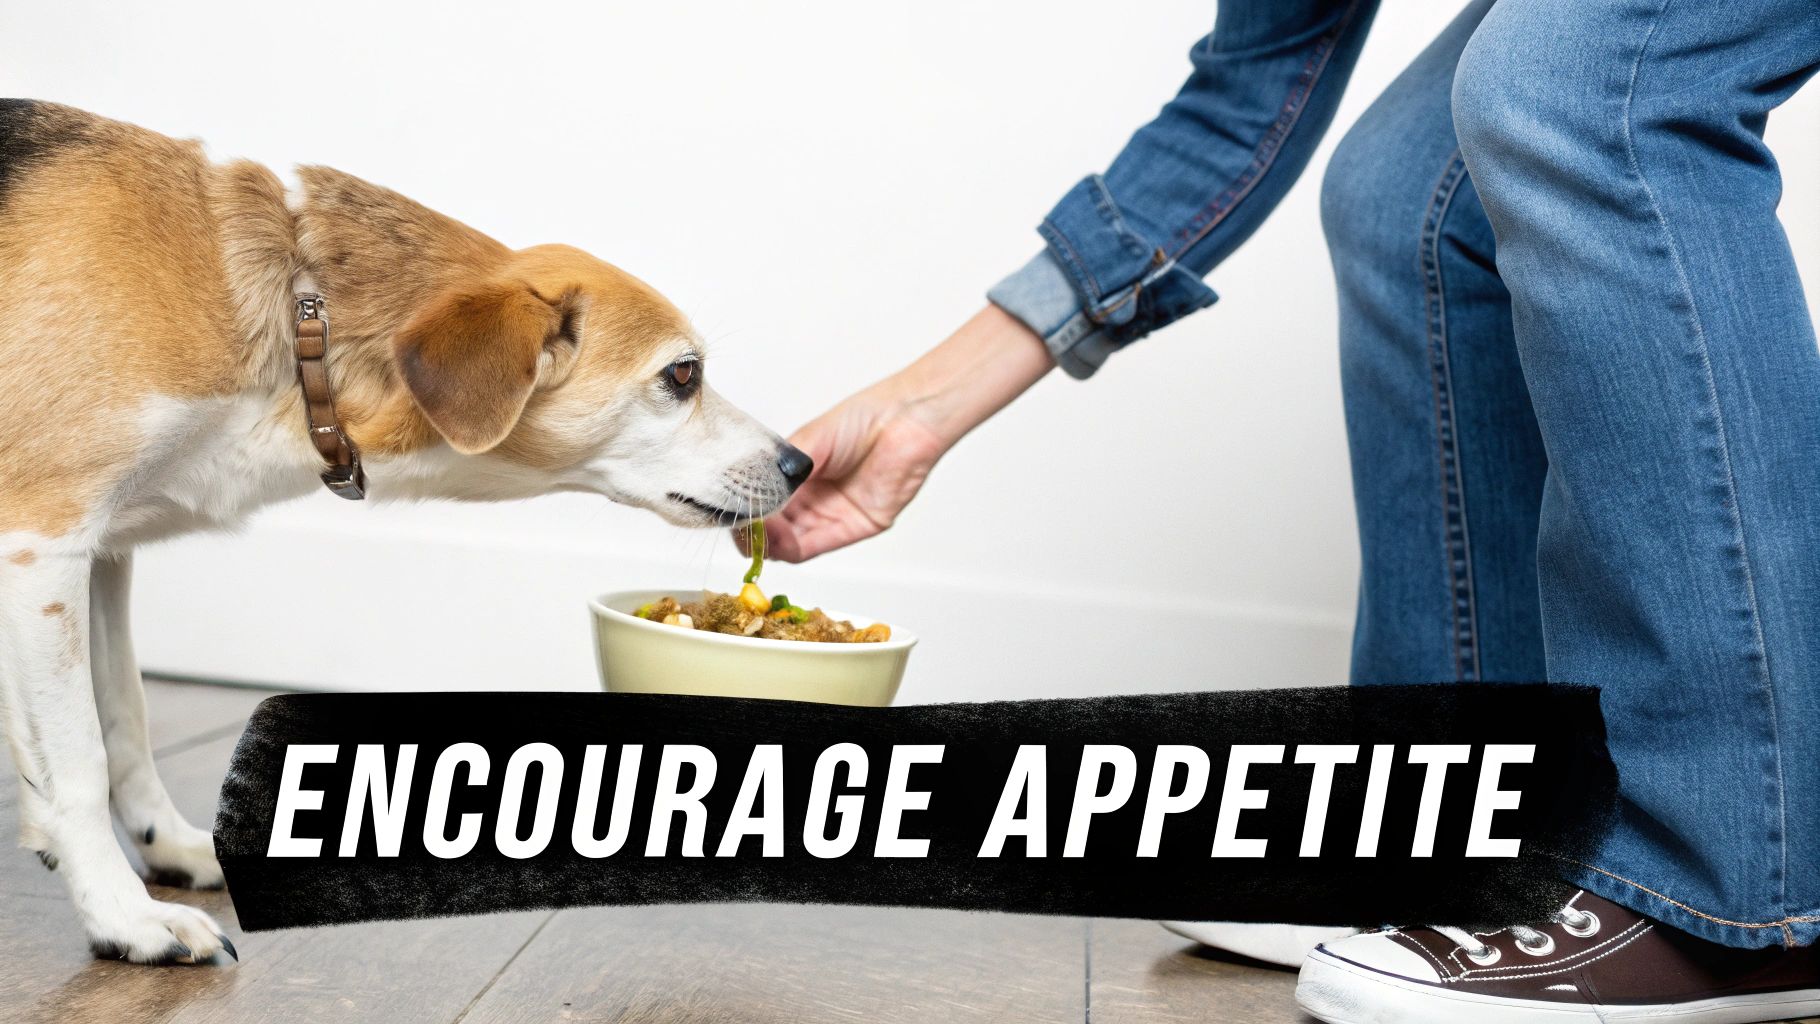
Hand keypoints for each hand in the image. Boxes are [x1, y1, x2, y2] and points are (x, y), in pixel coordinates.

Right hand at [754, 304, 1053, 561]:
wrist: (905, 420)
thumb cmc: (863, 419)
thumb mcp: (809, 441)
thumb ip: (780, 471)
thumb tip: (751, 494)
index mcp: (799, 477)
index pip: (762, 505)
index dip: (744, 512)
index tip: (728, 511)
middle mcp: (813, 499)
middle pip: (774, 530)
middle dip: (752, 532)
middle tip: (737, 526)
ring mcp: (832, 515)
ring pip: (790, 543)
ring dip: (768, 543)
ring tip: (753, 532)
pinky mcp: (855, 527)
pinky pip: (816, 546)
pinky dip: (790, 548)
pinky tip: (775, 539)